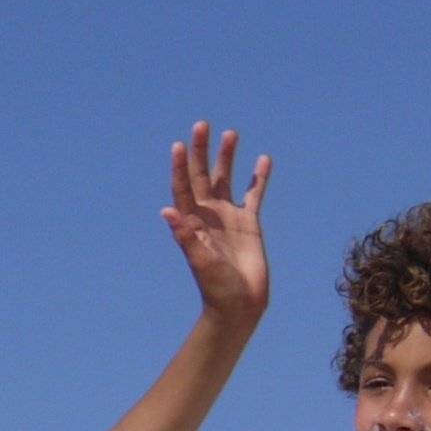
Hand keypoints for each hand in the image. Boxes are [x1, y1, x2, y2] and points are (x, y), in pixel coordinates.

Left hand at [162, 123, 271, 320]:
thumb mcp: (199, 260)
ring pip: (227, 180)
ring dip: (228, 157)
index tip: (179, 145)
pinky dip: (258, 178)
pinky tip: (263, 159)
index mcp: (192, 222)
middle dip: (202, 151)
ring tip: (231, 133)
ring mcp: (229, 218)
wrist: (239, 305)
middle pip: (203, 176)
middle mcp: (208, 216)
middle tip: (202, 125)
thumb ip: (185, 236)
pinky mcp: (250, 224)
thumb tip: (166, 211)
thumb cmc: (215, 287)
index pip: (183, 188)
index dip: (180, 167)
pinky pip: (254, 195)